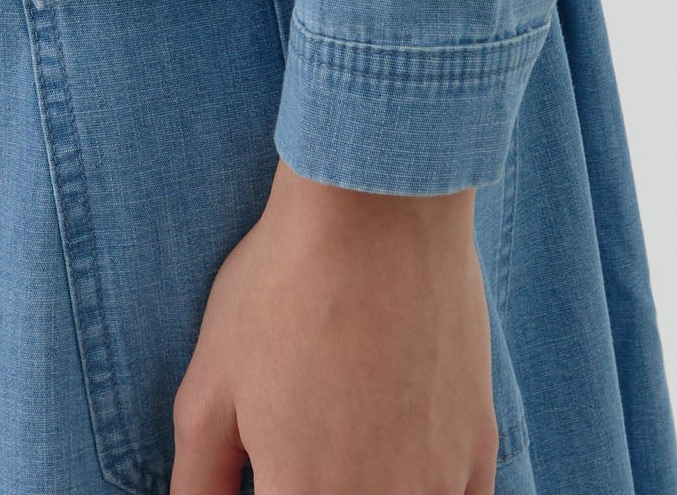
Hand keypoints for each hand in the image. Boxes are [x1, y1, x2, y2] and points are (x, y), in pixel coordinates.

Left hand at [168, 160, 499, 494]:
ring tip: (346, 436)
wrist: (377, 209)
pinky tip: (401, 452)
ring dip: (375, 487)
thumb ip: (198, 480)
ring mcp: (437, 485)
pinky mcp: (478, 450)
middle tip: (303, 441)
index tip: (267, 469)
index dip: (270, 490)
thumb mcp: (209, 387)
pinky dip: (428, 490)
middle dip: (313, 482)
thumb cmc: (283, 289)